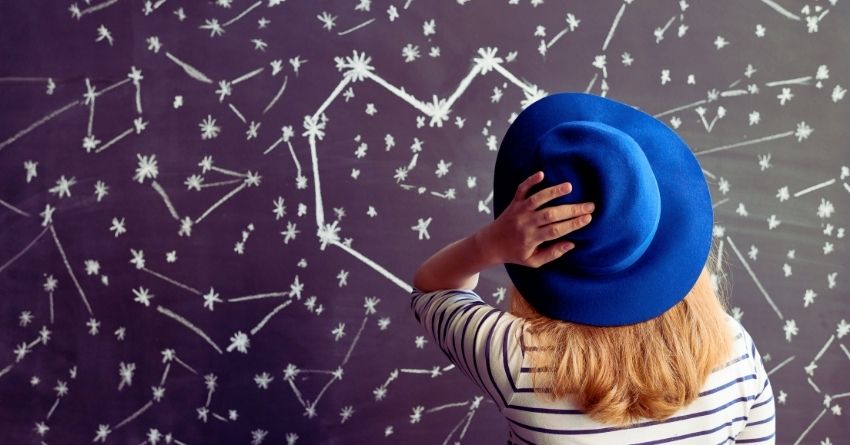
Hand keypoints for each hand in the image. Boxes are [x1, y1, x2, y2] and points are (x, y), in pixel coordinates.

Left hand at [476, 171, 593, 267]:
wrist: (490, 244)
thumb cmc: (515, 254)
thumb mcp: (533, 261)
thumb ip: (552, 254)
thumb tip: (572, 244)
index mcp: (532, 239)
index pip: (556, 231)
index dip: (573, 224)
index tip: (589, 218)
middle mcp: (526, 223)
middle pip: (551, 215)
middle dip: (572, 210)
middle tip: (590, 205)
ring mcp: (519, 211)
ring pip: (537, 199)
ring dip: (553, 192)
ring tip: (570, 186)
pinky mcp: (514, 202)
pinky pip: (521, 190)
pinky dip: (530, 181)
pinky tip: (542, 173)